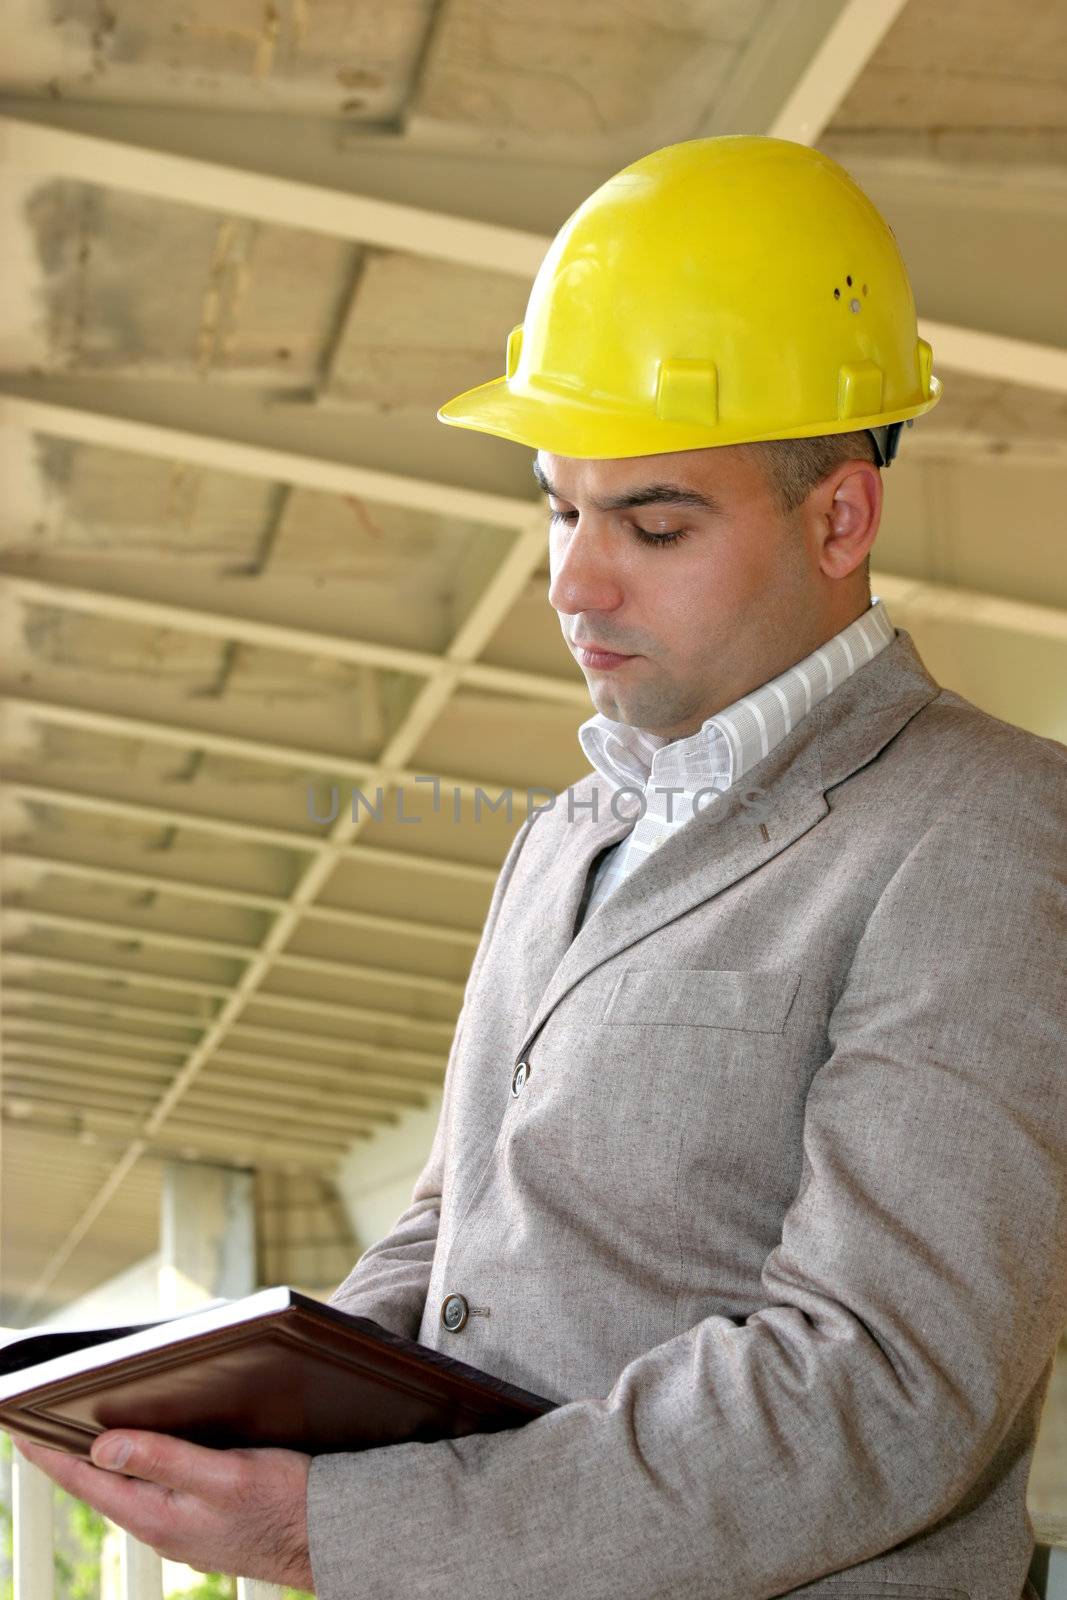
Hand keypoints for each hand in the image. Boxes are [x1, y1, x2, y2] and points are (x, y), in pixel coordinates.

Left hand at [11, 1429, 313, 1589]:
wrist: (330, 1538)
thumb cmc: (285, 1503)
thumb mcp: (224, 1474)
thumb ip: (162, 1459)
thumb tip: (102, 1446)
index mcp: (159, 1515)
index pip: (88, 1480)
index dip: (51, 1454)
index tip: (20, 1430)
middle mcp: (162, 1526)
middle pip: (101, 1486)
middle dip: (69, 1457)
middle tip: (39, 1428)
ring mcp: (181, 1529)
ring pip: (127, 1491)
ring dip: (101, 1464)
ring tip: (77, 1439)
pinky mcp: (202, 1524)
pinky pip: (153, 1494)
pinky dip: (135, 1471)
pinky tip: (140, 1456)